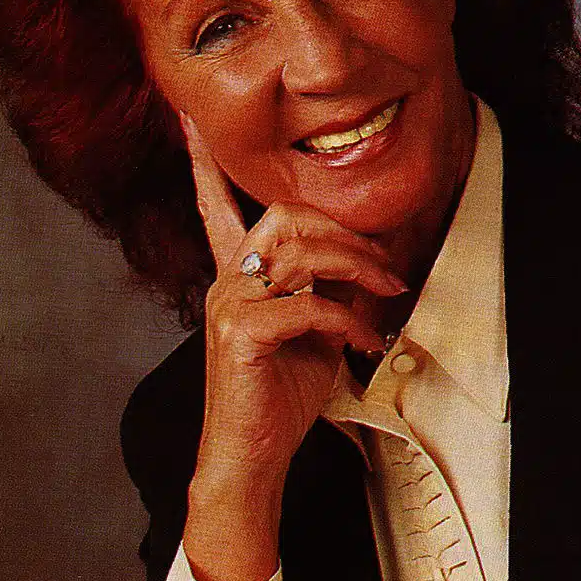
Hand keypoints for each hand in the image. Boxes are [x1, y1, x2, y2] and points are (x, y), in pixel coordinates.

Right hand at [179, 114, 405, 580]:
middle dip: (343, 229)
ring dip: (357, 267)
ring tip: (388, 293)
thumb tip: (370, 264)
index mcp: (238, 277)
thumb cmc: (280, 395)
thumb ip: (330, 290)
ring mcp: (229, 305)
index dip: (204, 165)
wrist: (252, 458)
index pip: (215, 208)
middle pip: (281, 214)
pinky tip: (364, 341)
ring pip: (299, 251)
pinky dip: (347, 319)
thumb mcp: (315, 332)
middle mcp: (226, 282)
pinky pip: (307, 304)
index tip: (191, 123)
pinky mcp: (240, 333)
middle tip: (386, 262)